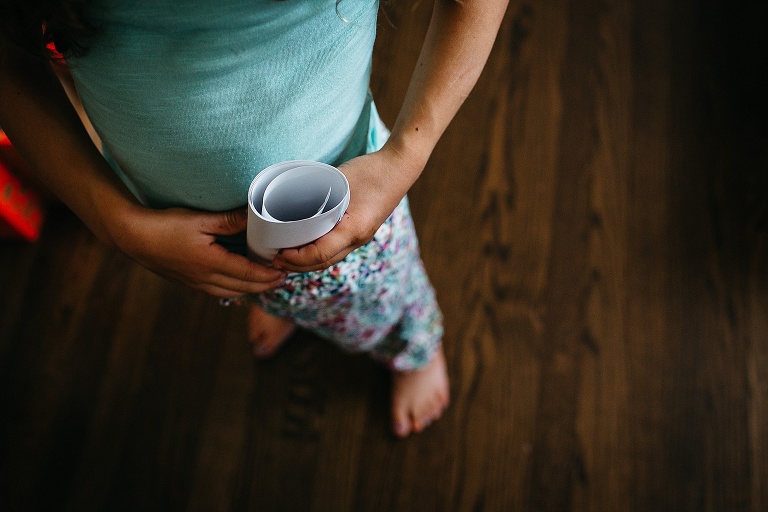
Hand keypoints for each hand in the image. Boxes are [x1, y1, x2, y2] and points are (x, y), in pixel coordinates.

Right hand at [114, 205, 285, 296]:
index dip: (268, 276)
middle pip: (243, 288)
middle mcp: (205, 279)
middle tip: (281, 278)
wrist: (132, 237)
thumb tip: (255, 216)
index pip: (248, 275)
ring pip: (230, 292)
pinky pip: (217, 291)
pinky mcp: (187, 282)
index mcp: (212, 264)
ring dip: (249, 288)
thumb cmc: (165, 225)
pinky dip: (233, 288)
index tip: (283, 273)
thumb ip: (230, 220)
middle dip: (264, 285)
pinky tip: (237, 281)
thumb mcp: (201, 219)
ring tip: (264, 281)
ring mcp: (195, 283)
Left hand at [272, 145, 420, 272]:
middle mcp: (358, 239)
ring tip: (287, 256)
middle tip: (275, 259)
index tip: (278, 253)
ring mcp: (362, 237)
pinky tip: (307, 247)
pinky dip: (319, 253)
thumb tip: (289, 205)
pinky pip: (337, 249)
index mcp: (353, 229)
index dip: (296, 258)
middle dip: (298, 265)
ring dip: (308, 262)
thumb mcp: (338, 181)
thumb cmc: (370, 171)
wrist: (400, 168)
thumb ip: (318, 195)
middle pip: (323, 263)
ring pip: (331, 259)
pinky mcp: (362, 231)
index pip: (319, 254)